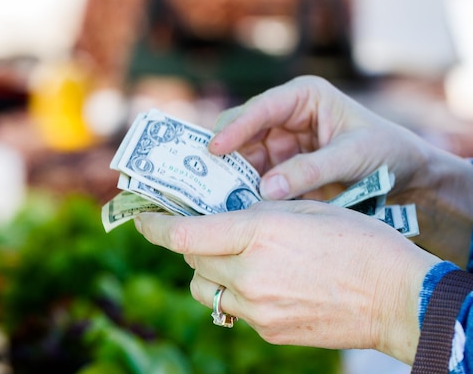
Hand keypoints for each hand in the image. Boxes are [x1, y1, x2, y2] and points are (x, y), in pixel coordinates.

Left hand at [135, 202, 439, 363]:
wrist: (398, 297)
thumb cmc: (359, 242)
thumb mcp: (305, 210)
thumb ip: (257, 213)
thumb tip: (222, 216)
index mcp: (258, 235)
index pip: (185, 233)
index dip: (155, 225)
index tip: (142, 217)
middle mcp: (250, 275)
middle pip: (192, 258)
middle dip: (188, 241)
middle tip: (198, 227)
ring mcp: (258, 309)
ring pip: (206, 289)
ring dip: (207, 270)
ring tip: (232, 257)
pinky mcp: (269, 331)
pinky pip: (233, 309)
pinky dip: (234, 292)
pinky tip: (262, 280)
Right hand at [209, 75, 428, 200]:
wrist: (406, 176)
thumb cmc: (387, 153)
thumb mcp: (353, 156)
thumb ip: (311, 170)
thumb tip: (266, 189)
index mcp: (304, 97)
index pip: (262, 108)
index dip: (236, 127)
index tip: (214, 148)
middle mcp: (286, 116)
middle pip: (243, 132)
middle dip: (226, 155)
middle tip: (204, 178)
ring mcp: (280, 142)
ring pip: (243, 157)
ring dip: (231, 176)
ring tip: (214, 197)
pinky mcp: (280, 167)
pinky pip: (254, 177)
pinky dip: (244, 190)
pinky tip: (233, 205)